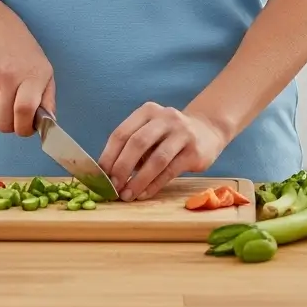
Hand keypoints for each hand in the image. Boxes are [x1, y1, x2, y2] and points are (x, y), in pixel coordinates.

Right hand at [0, 7, 54, 136]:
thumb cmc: (26, 54)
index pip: (24, 110)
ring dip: (1, 117)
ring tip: (8, 101)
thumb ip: (48, 100)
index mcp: (32, 75)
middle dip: (13, 127)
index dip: (25, 127)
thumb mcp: (46, 72)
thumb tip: (48, 125)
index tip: (28, 128)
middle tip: (18, 117)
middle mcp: (8, 77)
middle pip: (5, 122)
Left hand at [98, 103, 227, 200]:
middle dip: (121, 167)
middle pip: (137, 143)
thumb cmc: (169, 136)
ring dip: (138, 180)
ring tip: (127, 195)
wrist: (207, 130)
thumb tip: (107, 174)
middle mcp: (165, 118)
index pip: (122, 133)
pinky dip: (154, 185)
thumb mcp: (150, 132)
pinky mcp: (194, 151)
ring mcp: (182, 133)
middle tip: (112, 187)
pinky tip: (143, 194)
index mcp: (147, 111)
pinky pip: (170, 171)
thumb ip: (132, 146)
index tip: (99, 176)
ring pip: (156, 159)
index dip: (108, 156)